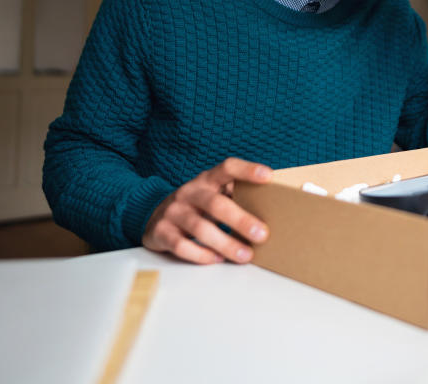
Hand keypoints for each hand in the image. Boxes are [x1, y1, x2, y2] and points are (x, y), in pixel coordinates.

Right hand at [142, 157, 271, 264]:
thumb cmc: (197, 206)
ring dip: (225, 243)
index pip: (227, 168)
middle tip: (262, 234)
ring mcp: (174, 212)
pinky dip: (201, 255)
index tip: (268, 176)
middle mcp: (189, 192)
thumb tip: (274, 212)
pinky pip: (182, 245)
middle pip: (216, 204)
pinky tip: (216, 259)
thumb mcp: (213, 194)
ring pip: (200, 228)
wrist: (153, 216)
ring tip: (245, 255)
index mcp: (207, 180)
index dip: (247, 170)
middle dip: (241, 220)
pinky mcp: (162, 232)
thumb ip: (236, 197)